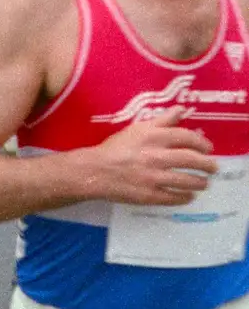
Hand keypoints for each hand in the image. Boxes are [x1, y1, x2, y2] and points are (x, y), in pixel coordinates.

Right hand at [86, 109, 217, 205]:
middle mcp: (156, 156)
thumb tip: (181, 110)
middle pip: (191, 160)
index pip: (187, 138)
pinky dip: (185, 197)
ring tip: (204, 183)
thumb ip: (162, 120)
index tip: (208, 149)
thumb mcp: (137, 129)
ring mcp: (153, 178)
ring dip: (199, 182)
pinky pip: (173, 198)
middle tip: (213, 168)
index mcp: (153, 137)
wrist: (95, 171)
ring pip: (186, 181)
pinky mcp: (149, 195)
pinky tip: (189, 196)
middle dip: (207, 165)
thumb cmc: (116, 148)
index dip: (201, 143)